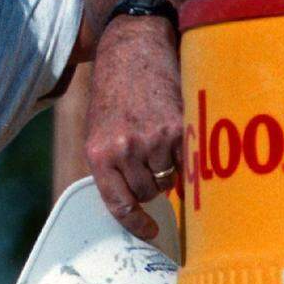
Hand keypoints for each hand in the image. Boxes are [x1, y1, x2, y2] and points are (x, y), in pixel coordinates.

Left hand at [84, 16, 182, 240]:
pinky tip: (171, 134)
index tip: (148, 232)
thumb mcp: (96, 131)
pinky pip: (187, 161)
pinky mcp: (179, 127)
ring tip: (155, 141)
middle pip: (147, 192)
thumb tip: (129, 203)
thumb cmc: (111, 94)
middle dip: (148, 183)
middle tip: (145, 158)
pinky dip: (183, 155)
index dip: (135, 223)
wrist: (130, 52)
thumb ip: (109, 166)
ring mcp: (154, 139)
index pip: (118, 203)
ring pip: (168, 179)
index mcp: (98, 153)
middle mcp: (125, 149)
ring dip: (165, 169)